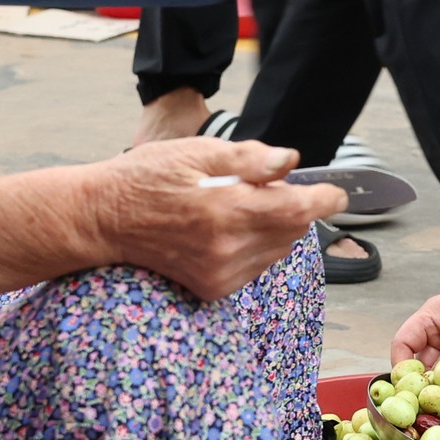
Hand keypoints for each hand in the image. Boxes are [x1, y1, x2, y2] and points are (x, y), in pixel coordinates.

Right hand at [92, 136, 346, 303]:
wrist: (104, 219)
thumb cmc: (146, 177)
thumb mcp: (196, 152)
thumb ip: (248, 159)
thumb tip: (290, 161)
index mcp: (225, 211)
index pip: (299, 210)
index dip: (326, 198)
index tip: (336, 190)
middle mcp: (226, 249)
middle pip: (294, 230)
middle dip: (294, 205)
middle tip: (262, 184)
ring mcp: (219, 274)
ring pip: (278, 249)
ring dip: (276, 226)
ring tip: (239, 204)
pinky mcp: (212, 288)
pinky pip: (257, 265)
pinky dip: (257, 245)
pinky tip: (229, 227)